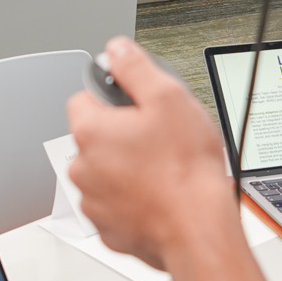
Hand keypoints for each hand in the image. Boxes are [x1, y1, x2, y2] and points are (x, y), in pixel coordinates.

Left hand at [67, 38, 239, 270]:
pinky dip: (134, 199)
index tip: (135, 104)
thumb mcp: (169, 98)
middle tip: (158, 138)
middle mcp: (83, 168)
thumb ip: (136, 68)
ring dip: (127, 168)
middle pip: (96, 137)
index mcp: (90, 132)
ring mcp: (94, 201)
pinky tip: (160, 195)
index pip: (83, 97)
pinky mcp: (109, 228)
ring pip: (106, 172)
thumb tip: (118, 50)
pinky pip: (117, 204)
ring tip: (163, 169)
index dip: (113, 96)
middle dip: (122, 135)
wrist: (198, 230)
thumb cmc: (186, 171)